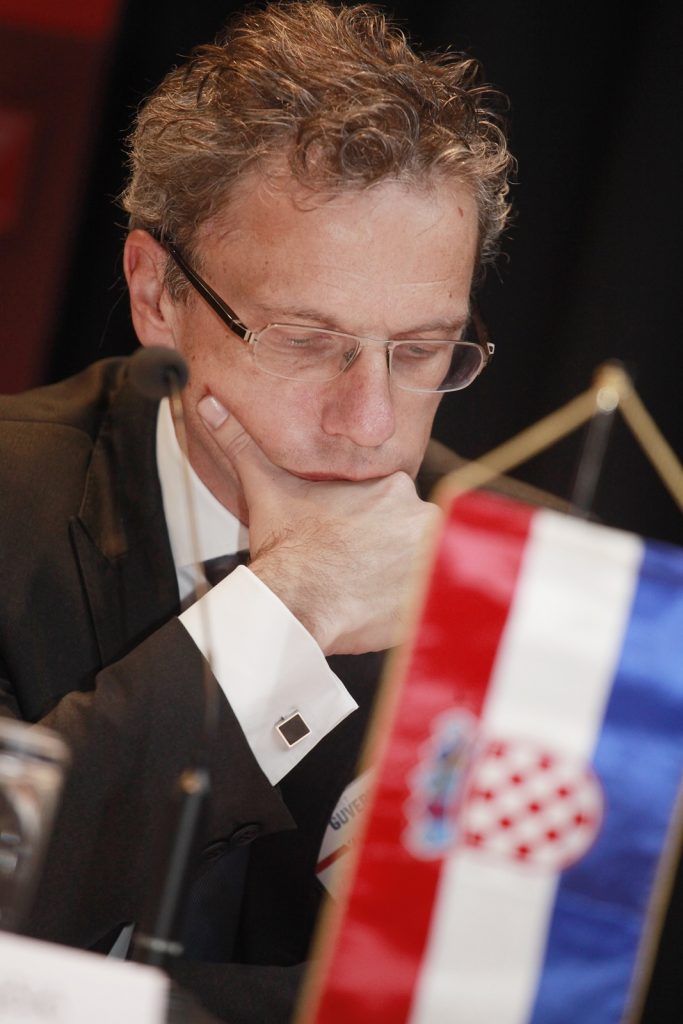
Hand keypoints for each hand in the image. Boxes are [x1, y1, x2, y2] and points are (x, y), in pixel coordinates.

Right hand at [198, 396, 440, 654]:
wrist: (295, 603)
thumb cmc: (285, 550)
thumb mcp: (265, 488)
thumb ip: (242, 443)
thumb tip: (208, 404)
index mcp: (391, 487)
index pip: (396, 508)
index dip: (372, 531)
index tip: (351, 549)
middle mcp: (420, 514)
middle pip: (415, 537)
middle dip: (392, 557)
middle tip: (359, 577)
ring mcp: (432, 557)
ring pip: (429, 568)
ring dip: (407, 581)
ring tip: (372, 597)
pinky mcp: (435, 598)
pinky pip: (436, 604)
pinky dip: (416, 610)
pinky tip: (385, 614)